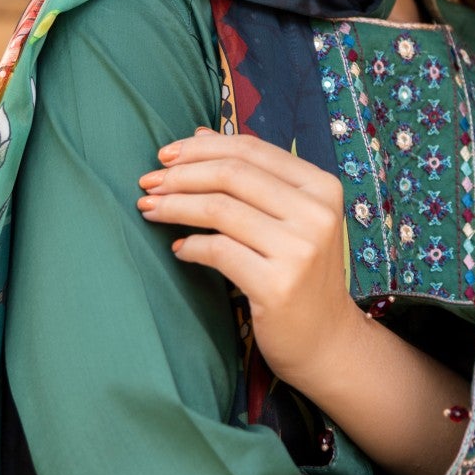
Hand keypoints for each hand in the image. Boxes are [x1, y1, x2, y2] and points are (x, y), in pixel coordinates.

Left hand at [136, 126, 355, 388]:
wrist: (327, 340)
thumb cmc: (302, 274)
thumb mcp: (291, 218)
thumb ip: (253, 176)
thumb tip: (199, 135)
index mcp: (321, 187)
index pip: (251, 150)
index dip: (201, 149)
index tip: (164, 155)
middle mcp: (316, 213)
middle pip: (232, 175)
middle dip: (180, 175)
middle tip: (147, 183)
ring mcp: (300, 250)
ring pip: (219, 210)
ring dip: (175, 206)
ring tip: (149, 209)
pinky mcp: (278, 285)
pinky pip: (217, 252)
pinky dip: (189, 247)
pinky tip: (178, 249)